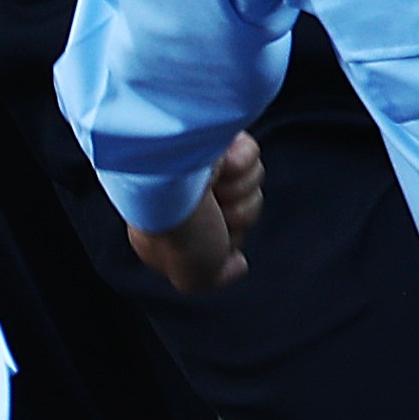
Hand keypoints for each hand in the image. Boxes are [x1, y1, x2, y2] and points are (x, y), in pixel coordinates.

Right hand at [127, 133, 265, 293]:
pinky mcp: (213, 139)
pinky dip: (241, 160)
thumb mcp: (193, 275)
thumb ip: (213, 279)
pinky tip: (220, 164)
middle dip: (237, 215)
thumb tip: (237, 264)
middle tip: (216, 212)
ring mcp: (200, 169)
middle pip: (240, 212)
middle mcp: (186, 198)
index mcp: (172, 229)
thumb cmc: (177, 226)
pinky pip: (249, 153)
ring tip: (215, 186)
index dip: (223, 245)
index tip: (211, 241)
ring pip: (249, 185)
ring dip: (240, 189)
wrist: (169, 174)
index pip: (219, 242)